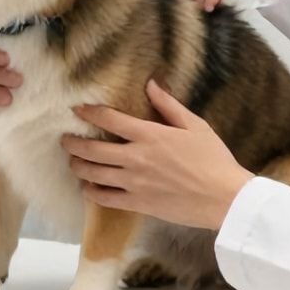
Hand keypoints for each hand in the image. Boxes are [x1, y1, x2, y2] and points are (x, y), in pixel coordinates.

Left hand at [63, 81, 253, 229]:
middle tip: (65, 140)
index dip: (88, 113)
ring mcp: (134, 183)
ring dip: (78, 167)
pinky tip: (88, 187)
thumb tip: (151, 85)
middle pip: (92, 149)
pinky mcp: (138, 204)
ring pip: (93, 174)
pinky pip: (105, 199)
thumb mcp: (195, 126)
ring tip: (73, 162)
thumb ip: (169, 105)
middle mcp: (136, 158)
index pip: (109, 120)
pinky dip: (91, 192)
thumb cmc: (213, 159)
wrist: (224, 198)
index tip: (77, 110)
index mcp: (150, 135)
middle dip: (73, 143)